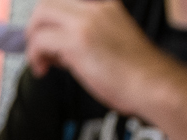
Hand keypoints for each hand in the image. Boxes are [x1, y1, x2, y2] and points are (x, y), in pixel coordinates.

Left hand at [25, 0, 174, 117]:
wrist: (153, 85)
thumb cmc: (136, 74)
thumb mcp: (112, 41)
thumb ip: (86, 38)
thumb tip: (59, 49)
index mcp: (105, 5)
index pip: (66, 1)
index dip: (51, 17)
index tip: (46, 35)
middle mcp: (96, 7)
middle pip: (48, 2)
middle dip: (36, 25)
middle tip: (39, 47)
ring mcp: (87, 21)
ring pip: (41, 15)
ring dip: (33, 39)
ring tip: (41, 60)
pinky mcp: (78, 41)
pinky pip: (40, 40)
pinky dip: (35, 55)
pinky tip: (43, 69)